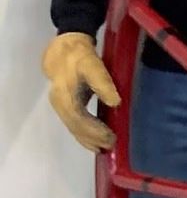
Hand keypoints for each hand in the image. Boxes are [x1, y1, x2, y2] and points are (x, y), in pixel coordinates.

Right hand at [43, 30, 120, 153]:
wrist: (63, 49)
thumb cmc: (80, 57)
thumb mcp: (93, 65)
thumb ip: (103, 83)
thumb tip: (116, 103)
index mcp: (65, 95)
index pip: (79, 119)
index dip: (94, 131)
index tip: (110, 137)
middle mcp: (60, 104)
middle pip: (75, 126)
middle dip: (93, 138)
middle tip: (112, 145)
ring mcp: (60, 106)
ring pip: (73, 128)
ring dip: (88, 139)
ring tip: (105, 148)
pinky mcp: (64, 105)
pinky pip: (73, 124)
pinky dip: (83, 134)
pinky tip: (94, 141)